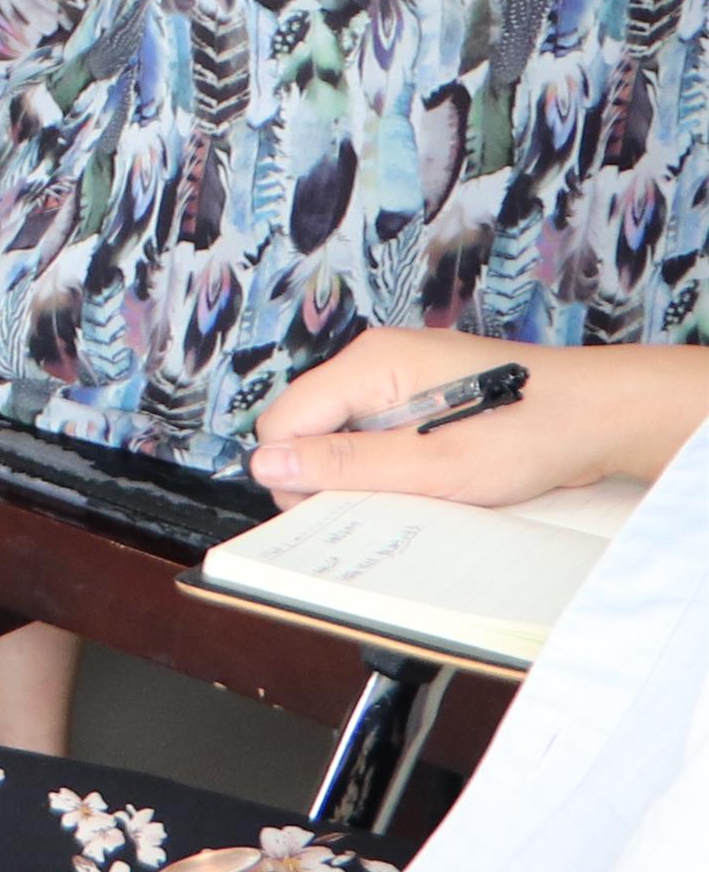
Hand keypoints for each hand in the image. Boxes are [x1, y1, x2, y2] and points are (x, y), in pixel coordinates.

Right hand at [253, 328, 682, 501]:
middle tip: (391, 505)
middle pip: (310, 426)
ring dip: (370, 471)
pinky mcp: (423, 393)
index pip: (283, 422)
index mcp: (368, 364)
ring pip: (345, 433)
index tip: (340, 510)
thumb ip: (346, 464)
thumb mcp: (434, 464)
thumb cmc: (532, 432)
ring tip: (421, 490)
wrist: (604, 417)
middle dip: (335, 473)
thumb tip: (266, 465)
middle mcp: (376, 361)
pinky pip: (380, 432)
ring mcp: (400, 375)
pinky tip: (434, 479)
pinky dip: (396, 463)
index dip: (298, 473)